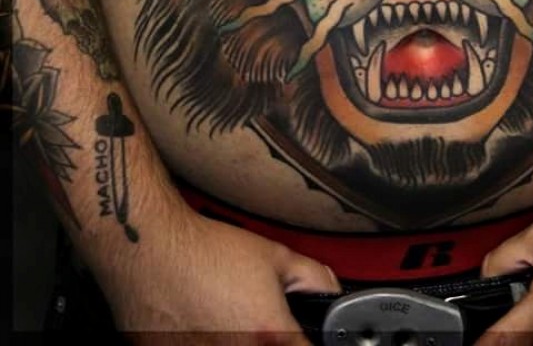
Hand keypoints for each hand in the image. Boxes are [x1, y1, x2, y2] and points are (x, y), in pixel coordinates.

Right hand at [94, 202, 340, 343]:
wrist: (150, 249)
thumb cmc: (208, 251)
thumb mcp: (275, 255)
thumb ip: (313, 278)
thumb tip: (330, 292)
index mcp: (269, 337)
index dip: (303, 342)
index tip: (298, 337)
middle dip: (264, 339)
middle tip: (253, 321)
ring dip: (232, 341)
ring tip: (221, 319)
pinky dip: (203, 342)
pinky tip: (198, 325)